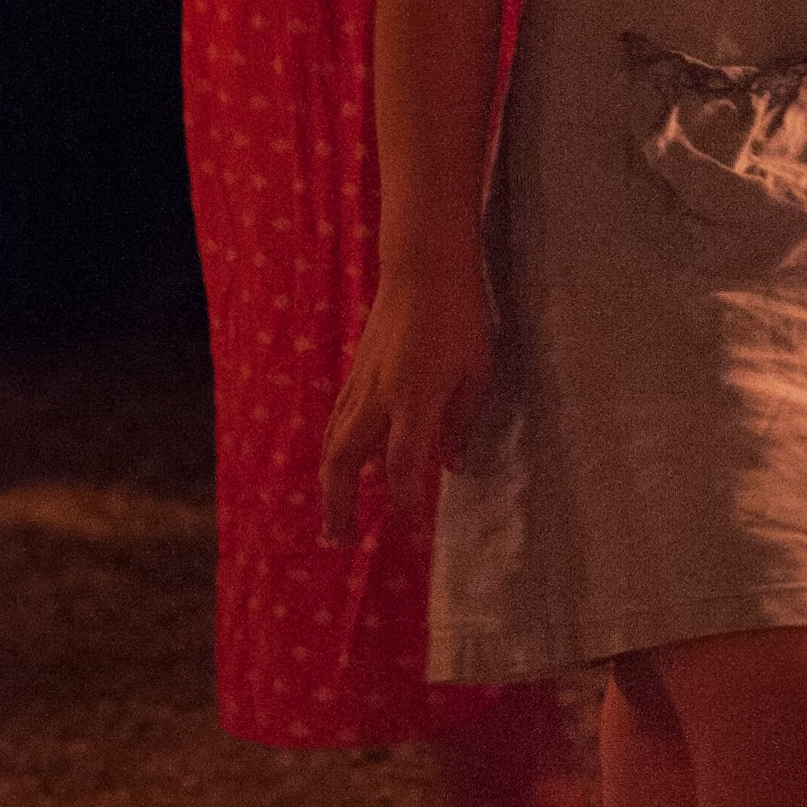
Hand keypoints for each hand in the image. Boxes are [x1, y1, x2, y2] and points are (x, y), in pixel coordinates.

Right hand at [320, 258, 496, 547]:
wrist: (424, 265)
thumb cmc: (461, 316)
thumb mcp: (478, 371)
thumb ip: (463, 422)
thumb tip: (453, 465)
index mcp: (413, 402)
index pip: (401, 468)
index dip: (405, 504)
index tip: (410, 530)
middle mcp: (378, 399)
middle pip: (344, 463)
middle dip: (339, 506)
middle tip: (340, 541)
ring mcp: (361, 383)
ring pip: (332, 442)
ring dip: (328, 482)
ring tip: (332, 514)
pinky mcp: (356, 369)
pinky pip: (336, 419)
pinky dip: (333, 450)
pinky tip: (340, 462)